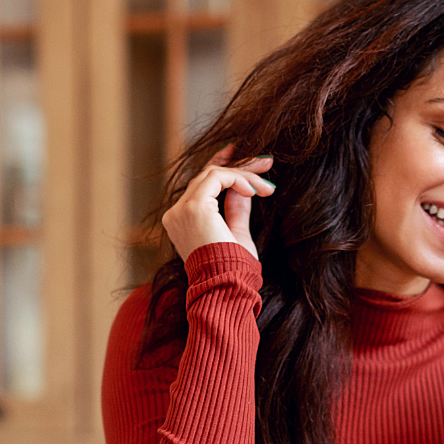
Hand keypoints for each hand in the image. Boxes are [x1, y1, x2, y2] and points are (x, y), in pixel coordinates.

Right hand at [161, 145, 275, 261]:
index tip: (243, 158)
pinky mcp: (194, 207)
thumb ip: (235, 209)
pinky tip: (254, 190)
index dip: (222, 167)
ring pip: (213, 174)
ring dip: (244, 175)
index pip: (201, 186)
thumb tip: (244, 189)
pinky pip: (217, 178)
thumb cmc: (233, 270)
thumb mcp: (236, 233)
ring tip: (266, 187)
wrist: (227, 286)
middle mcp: (176, 213)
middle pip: (207, 176)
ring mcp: (181, 209)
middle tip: (266, 162)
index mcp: (182, 222)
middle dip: (239, 167)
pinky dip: (238, 179)